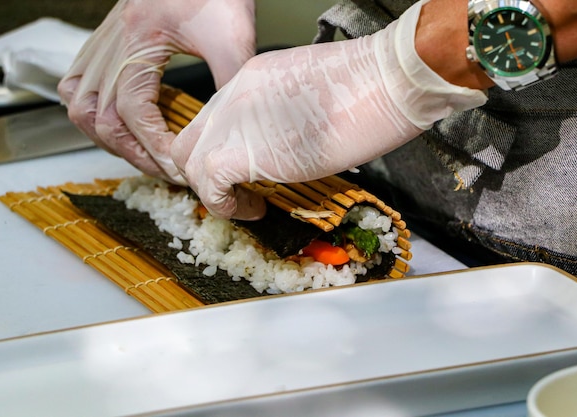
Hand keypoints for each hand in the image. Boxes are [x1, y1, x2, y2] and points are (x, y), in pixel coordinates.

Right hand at [57, 0, 255, 183]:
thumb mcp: (232, 35)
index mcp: (137, 37)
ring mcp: (102, 43)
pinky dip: (94, 115)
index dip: (155, 146)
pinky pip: (79, 87)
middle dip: (134, 153)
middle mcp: (111, 42)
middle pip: (100, 117)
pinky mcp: (105, 44)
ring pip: (80, 107)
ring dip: (109, 139)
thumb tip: (229, 128)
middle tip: (166, 171)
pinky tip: (120, 126)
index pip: (132, 110)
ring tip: (143, 156)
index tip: (179, 167)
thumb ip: (230, 81)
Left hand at [172, 1, 486, 219]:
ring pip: (191, 164)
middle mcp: (232, 96)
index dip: (221, 150)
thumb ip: (287, 117)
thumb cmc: (371, 87)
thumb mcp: (314, 97)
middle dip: (204, 172)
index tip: (242, 172)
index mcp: (250, 79)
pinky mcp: (241, 151)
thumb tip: (286, 146)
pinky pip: (209, 187)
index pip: (214, 119)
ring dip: (214, 193)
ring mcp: (233, 121)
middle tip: (233, 191)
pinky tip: (255, 209)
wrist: (386, 81)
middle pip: (190, 140)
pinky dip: (226, 205)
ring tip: (248, 204)